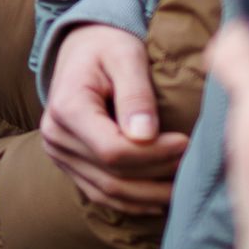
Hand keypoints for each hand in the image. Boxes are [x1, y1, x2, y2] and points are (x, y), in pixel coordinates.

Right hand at [45, 22, 184, 217]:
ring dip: (148, 195)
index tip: (186, 143)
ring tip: (182, 186)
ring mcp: (59, 155)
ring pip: (107, 192)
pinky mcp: (69, 164)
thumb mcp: (126, 57)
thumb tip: (146, 136)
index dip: (154, 154)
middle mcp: (55, 137)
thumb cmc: (108, 46)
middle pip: (112, 175)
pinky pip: (100, 194)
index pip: (113, 150)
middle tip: (192, 165)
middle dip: (157, 174)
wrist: (83, 49)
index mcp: (67, 108)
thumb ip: (136, 94)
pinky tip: (159, 200)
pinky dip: (131, 202)